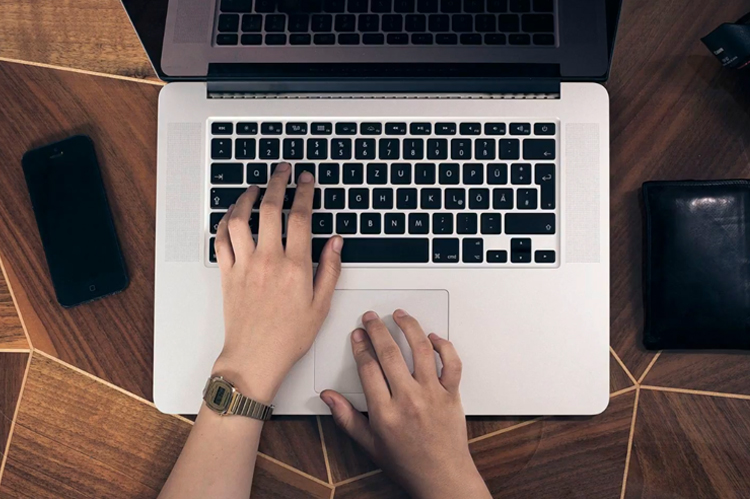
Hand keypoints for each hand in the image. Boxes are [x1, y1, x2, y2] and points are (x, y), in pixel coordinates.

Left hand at [212, 163, 342, 403]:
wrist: (255, 358)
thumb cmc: (288, 337)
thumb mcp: (321, 305)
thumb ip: (330, 269)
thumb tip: (336, 242)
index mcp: (295, 267)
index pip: (301, 217)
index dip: (304, 192)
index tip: (306, 180)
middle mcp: (268, 260)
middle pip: (270, 209)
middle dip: (277, 182)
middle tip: (282, 170)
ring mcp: (245, 265)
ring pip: (240, 219)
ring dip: (246, 197)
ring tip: (255, 187)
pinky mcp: (227, 274)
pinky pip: (221, 240)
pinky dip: (225, 222)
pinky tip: (232, 215)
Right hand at [320, 311, 490, 498]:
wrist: (443, 478)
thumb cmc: (408, 463)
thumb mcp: (369, 444)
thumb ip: (346, 417)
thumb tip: (328, 397)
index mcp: (385, 413)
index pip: (368, 367)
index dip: (360, 346)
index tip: (357, 335)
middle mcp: (409, 400)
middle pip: (390, 353)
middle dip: (377, 329)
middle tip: (371, 318)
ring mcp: (433, 394)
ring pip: (421, 350)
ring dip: (409, 327)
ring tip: (400, 315)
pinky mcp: (452, 394)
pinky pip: (452, 363)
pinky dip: (444, 346)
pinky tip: (432, 337)